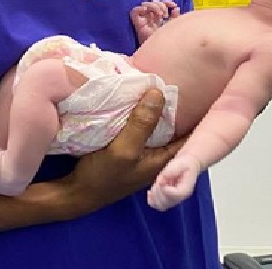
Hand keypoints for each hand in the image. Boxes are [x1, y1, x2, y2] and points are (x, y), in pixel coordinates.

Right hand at [57, 88, 184, 215]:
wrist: (76, 193)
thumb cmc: (102, 177)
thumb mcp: (123, 149)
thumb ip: (141, 124)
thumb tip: (158, 92)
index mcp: (164, 158)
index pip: (191, 134)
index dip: (196, 114)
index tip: (195, 89)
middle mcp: (158, 155)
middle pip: (173, 126)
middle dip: (172, 105)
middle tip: (172, 78)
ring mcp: (143, 151)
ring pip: (155, 125)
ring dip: (153, 108)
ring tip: (154, 82)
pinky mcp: (128, 147)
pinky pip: (139, 126)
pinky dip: (137, 114)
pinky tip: (133, 98)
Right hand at [130, 0, 180, 43]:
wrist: (161, 53)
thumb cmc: (167, 41)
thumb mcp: (173, 27)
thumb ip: (175, 17)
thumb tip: (176, 8)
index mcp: (159, 17)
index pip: (161, 4)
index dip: (167, 2)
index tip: (173, 5)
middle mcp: (151, 17)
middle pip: (153, 3)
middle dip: (161, 5)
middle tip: (165, 13)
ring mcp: (144, 20)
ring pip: (144, 4)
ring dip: (153, 6)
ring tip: (160, 14)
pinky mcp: (138, 24)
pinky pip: (134, 12)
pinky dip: (140, 9)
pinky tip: (147, 10)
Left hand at [146, 154, 203, 210]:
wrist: (186, 166)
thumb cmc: (183, 164)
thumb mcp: (181, 163)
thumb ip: (173, 169)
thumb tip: (164, 176)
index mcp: (186, 189)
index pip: (176, 195)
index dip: (165, 189)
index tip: (162, 180)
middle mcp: (180, 198)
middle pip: (167, 202)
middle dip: (159, 190)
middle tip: (160, 180)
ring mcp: (173, 200)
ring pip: (161, 206)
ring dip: (154, 195)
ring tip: (156, 184)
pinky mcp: (167, 199)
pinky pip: (157, 206)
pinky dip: (151, 201)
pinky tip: (150, 192)